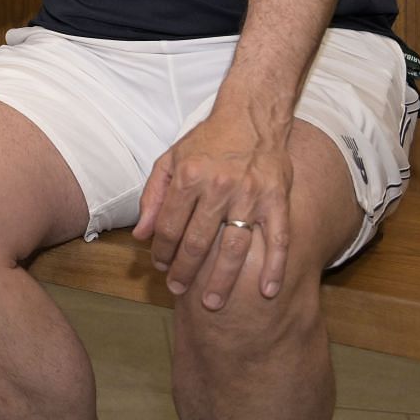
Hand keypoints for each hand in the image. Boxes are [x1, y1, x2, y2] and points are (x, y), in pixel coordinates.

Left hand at [133, 108, 293, 309]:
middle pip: (198, 242)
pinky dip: (275, 268)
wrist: (252, 116)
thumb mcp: (171, 159)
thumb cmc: (208, 140)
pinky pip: (278, 240)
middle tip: (178, 289)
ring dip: (222, 280)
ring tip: (211, 303)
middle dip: (185, 271)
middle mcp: (219, 187)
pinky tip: (268, 292)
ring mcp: (251, 196)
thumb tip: (141, 234)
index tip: (158, 265)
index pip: (169, 225)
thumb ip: (153, 196)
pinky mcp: (278, 200)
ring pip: (234, 248)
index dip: (161, 250)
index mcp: (189, 176)